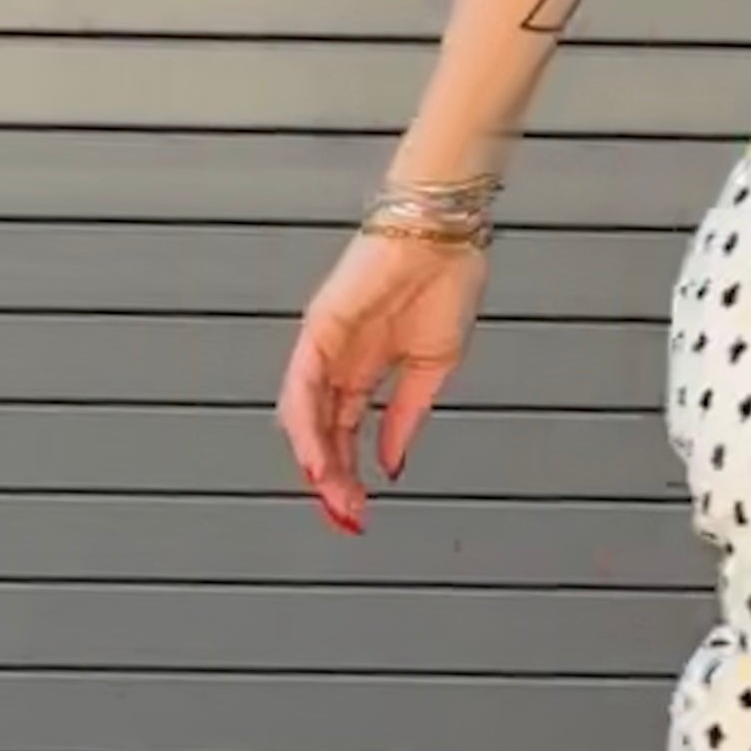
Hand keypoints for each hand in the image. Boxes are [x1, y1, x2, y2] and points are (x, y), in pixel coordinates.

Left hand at [278, 226, 487, 531]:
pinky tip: (314, 455)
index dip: (349, 472)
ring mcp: (325, 345)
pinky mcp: (319, 327)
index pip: (345, 431)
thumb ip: (406, 417)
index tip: (358, 508)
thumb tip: (392, 461)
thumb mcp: (433, 368)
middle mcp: (339, 360)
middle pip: (321, 430)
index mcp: (366, 368)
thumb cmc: (446, 282)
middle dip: (333, 477)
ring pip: (305, 414)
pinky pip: (302, 383)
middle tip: (346, 512)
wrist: (448, 238)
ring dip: (317, 458)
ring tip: (332, 495)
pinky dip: (306, 423)